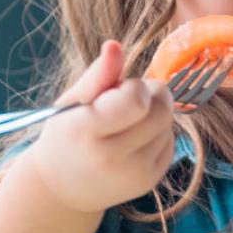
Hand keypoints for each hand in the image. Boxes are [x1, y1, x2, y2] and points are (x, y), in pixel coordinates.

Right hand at [27, 40, 175, 212]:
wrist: (62, 187)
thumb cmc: (66, 134)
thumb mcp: (73, 101)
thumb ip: (98, 74)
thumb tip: (115, 45)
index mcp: (86, 131)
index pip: (137, 100)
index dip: (135, 86)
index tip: (120, 89)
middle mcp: (111, 157)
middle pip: (162, 111)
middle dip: (153, 95)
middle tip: (130, 99)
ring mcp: (133, 174)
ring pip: (169, 125)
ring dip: (154, 115)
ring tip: (127, 122)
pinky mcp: (149, 181)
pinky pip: (170, 142)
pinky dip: (157, 134)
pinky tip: (134, 141)